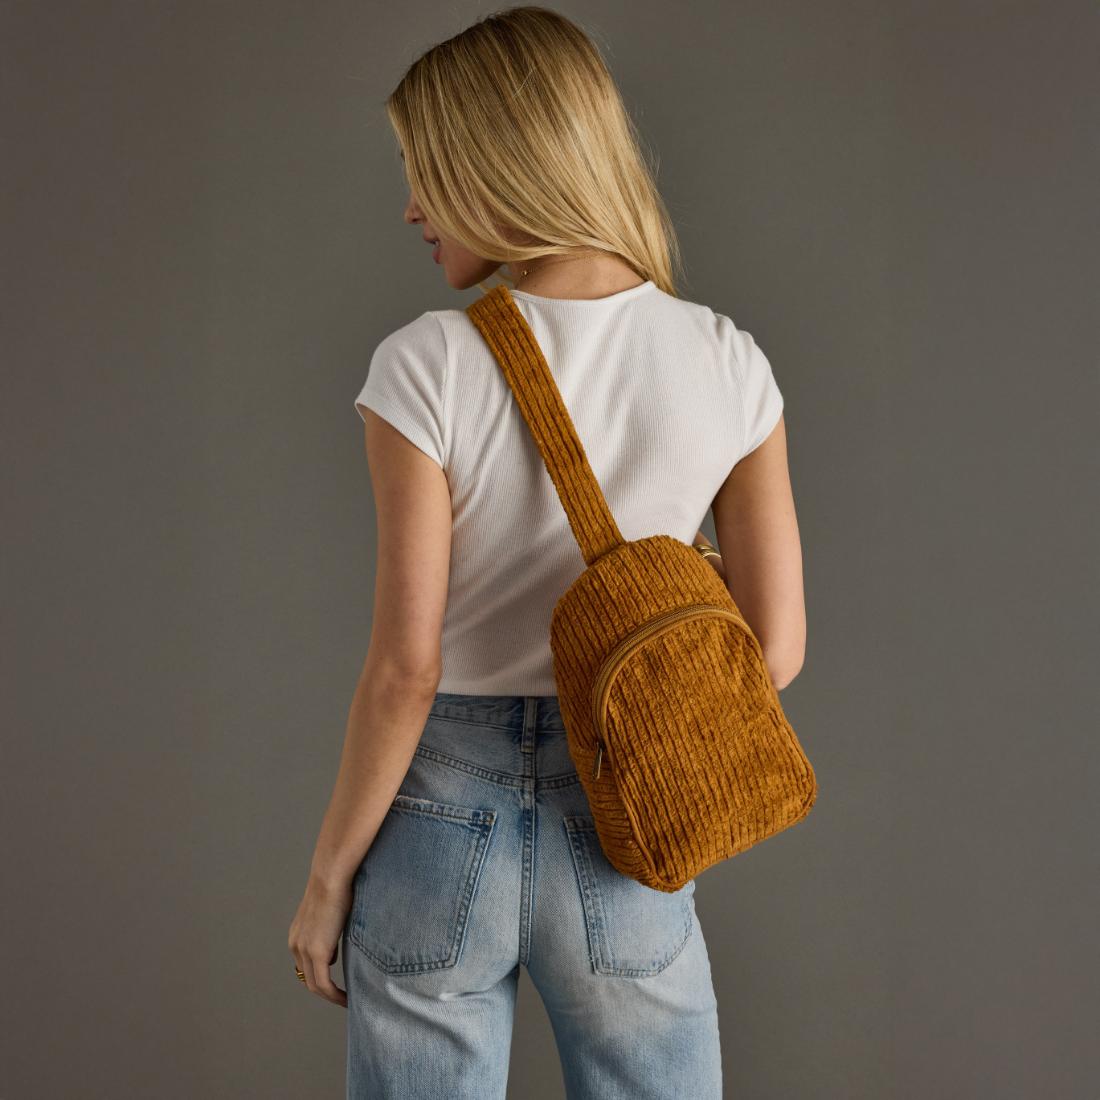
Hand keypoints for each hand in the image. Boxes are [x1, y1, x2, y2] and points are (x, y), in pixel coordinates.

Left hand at [288, 873, 351, 1006]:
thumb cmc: (336, 887)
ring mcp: (304, 950)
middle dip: (325, 991)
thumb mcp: (330, 914)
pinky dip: (334, 995)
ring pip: (315, 985)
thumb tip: (334, 953)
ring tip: (346, 1001)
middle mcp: (296, 945)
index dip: (321, 977)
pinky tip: (347, 998)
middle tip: (343, 998)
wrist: (331, 877)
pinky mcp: (317, 953)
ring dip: (330, 997)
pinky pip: (324, 984)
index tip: (336, 984)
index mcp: (297, 936)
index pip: (306, 966)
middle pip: (308, 979)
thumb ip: (328, 933)